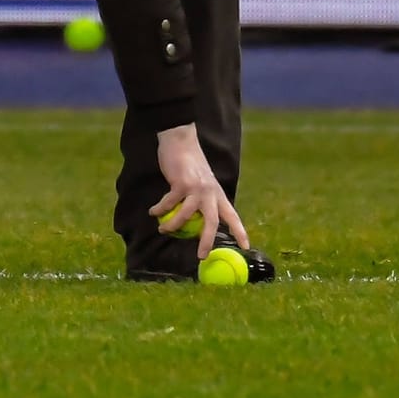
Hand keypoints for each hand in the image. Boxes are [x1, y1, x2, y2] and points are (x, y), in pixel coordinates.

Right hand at [148, 123, 249, 259]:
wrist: (181, 141)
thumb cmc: (191, 165)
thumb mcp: (203, 184)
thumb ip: (203, 201)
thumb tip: (198, 223)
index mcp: (218, 194)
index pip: (232, 216)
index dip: (240, 232)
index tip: (246, 246)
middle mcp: (210, 193)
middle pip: (212, 222)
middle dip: (207, 240)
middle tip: (201, 256)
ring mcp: (196, 188)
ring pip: (186, 215)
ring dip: (172, 225)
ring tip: (162, 229)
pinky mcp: (181, 183)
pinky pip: (169, 203)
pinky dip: (159, 209)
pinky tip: (153, 212)